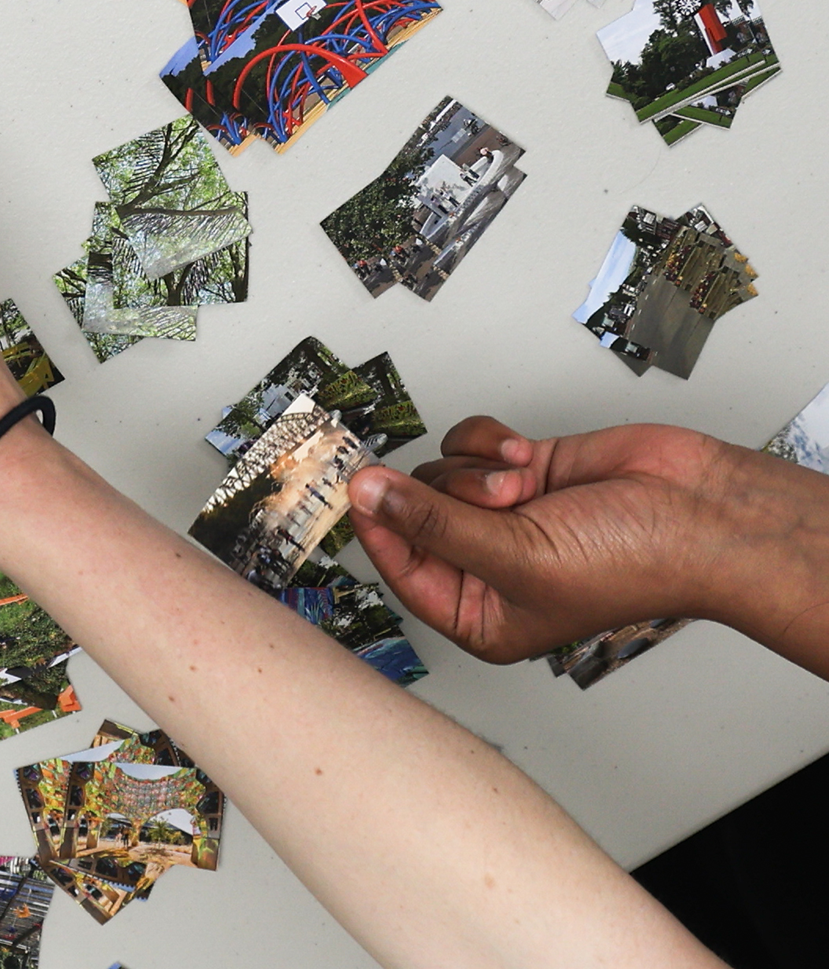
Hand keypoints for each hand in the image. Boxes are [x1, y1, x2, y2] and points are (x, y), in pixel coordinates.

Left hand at [347, 415, 828, 669]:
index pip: (399, 566)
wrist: (699, 512)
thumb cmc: (632, 562)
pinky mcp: (517, 471)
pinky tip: (528, 457)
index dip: (378, 525)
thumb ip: (432, 521)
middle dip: (452, 493)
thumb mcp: (516, 554)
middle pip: (414, 509)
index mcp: (480, 614)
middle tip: (498, 498)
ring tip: (527, 483)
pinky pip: (467, 443)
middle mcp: (485, 566)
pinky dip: (492, 443)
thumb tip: (366, 494)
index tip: (359, 485)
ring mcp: (501, 515)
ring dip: (479, 468)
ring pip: (439, 470)